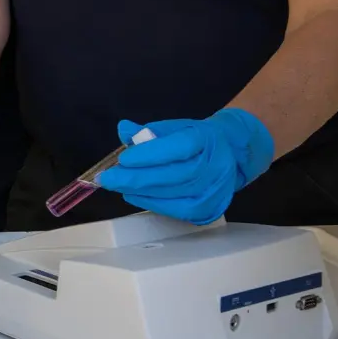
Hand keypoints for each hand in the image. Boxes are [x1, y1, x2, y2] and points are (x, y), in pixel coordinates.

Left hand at [96, 108, 274, 224]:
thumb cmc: (196, 139)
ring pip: (175, 195)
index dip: (150, 155)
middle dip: (136, 178)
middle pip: (174, 175)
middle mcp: (216, 166)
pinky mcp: (210, 209)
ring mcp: (215, 190)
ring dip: (141, 192)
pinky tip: (134, 195)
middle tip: (108, 178)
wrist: (229, 154)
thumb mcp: (174, 128)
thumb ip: (148, 131)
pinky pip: (178, 211)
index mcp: (207, 139)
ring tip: (117, 185)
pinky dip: (152, 203)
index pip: (179, 148)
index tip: (123, 159)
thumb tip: (123, 130)